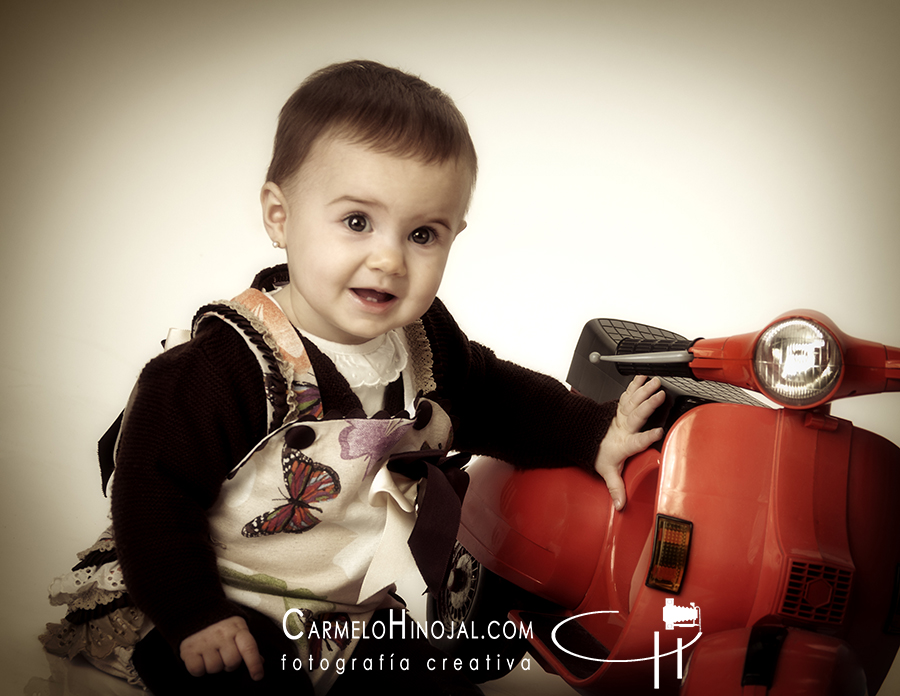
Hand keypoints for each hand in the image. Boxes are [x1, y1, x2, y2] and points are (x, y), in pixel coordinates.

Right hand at [179, 616, 263, 680]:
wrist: (195, 611)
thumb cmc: (221, 625)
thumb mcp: (237, 629)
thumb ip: (247, 645)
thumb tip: (261, 661)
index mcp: (237, 628)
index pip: (249, 648)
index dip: (254, 664)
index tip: (258, 676)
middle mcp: (221, 635)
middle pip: (232, 662)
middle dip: (229, 664)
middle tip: (223, 655)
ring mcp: (205, 642)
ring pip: (215, 668)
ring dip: (213, 666)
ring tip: (210, 654)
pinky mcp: (189, 649)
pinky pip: (197, 670)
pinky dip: (199, 669)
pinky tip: (199, 658)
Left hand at [594, 375, 664, 510]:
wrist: (582, 437)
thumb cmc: (597, 453)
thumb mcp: (607, 472)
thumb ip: (616, 487)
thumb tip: (620, 505)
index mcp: (623, 444)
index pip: (636, 441)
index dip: (647, 437)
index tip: (658, 432)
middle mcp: (623, 428)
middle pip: (636, 415)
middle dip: (648, 405)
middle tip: (660, 395)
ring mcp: (621, 417)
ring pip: (633, 401)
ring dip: (644, 391)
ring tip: (655, 382)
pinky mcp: (620, 409)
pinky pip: (628, 395)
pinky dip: (635, 385)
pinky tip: (642, 377)